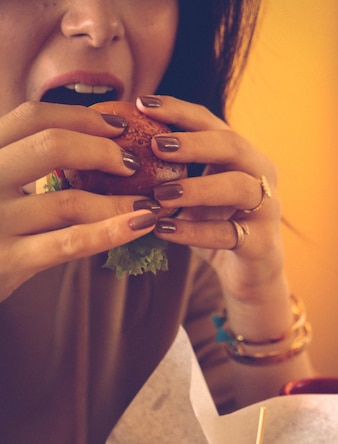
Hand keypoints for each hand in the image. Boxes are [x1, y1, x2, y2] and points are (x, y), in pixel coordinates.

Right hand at [0, 102, 155, 301]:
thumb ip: (22, 164)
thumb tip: (91, 145)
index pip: (32, 118)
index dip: (80, 116)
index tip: (118, 126)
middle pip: (51, 145)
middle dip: (103, 151)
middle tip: (135, 163)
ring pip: (69, 200)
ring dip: (119, 200)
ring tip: (150, 203)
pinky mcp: (10, 259)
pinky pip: (71, 242)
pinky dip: (112, 231)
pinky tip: (141, 225)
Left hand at [136, 95, 282, 305]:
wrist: (250, 273)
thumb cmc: (216, 227)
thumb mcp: (194, 196)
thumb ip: (172, 175)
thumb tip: (118, 153)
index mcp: (242, 156)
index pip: (211, 123)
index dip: (178, 111)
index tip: (142, 102)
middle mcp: (260, 175)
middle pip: (233, 146)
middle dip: (193, 143)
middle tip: (155, 144)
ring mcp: (267, 209)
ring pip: (239, 187)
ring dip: (198, 188)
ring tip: (161, 194)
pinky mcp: (262, 244)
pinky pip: (229, 234)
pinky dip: (195, 232)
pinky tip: (164, 230)